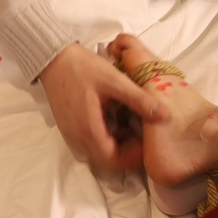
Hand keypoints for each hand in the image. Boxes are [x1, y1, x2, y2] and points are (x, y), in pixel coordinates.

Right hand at [39, 42, 168, 168]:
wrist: (53, 57)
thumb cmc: (82, 67)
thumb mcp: (115, 81)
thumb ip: (139, 100)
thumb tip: (165, 115)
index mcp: (88, 129)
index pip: (112, 160)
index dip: (132, 157)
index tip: (146, 144)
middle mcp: (77, 137)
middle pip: (106, 160)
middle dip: (127, 153)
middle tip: (143, 136)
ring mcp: (72, 134)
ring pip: (98, 152)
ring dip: (117, 146)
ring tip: (133, 128)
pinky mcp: (70, 127)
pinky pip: (91, 143)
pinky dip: (107, 139)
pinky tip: (117, 121)